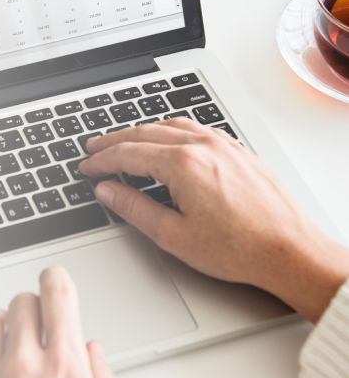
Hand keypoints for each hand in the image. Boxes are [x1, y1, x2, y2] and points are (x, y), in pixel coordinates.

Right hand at [79, 119, 348, 323]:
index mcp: (182, 164)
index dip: (102, 160)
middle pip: (145, 133)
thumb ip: (134, 207)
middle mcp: (202, 146)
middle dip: (115, 141)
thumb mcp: (173, 235)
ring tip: (124, 141)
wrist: (290, 251)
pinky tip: (166, 140)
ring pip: (170, 126)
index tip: (87, 167)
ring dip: (142, 132)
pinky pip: (195, 129)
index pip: (128, 153)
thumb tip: (107, 190)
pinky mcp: (237, 150)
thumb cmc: (239, 248)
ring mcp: (222, 144)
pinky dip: (170, 130)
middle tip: (94, 147)